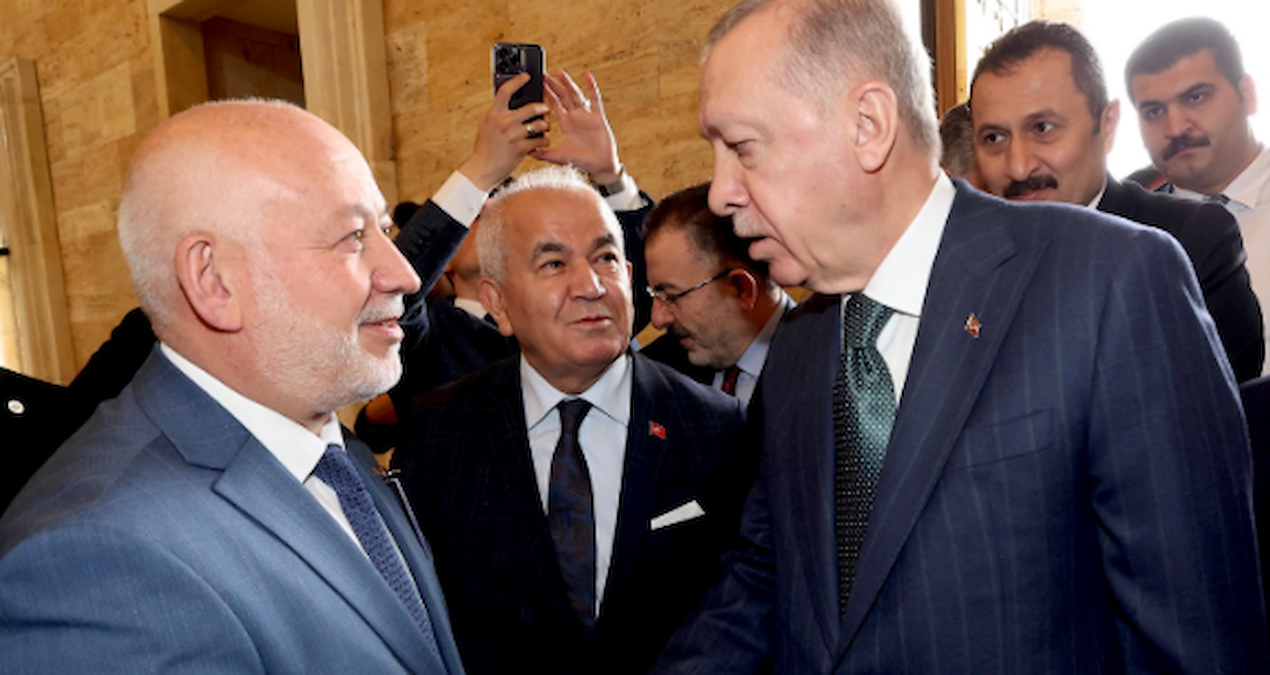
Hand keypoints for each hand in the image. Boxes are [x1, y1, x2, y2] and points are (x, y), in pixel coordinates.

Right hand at [457, 73, 551, 191]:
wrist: (482, 169)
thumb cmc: (485, 149)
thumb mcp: (487, 127)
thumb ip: (497, 115)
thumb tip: (507, 104)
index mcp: (493, 114)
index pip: (505, 91)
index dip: (517, 81)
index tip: (526, 76)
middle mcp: (503, 122)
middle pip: (530, 108)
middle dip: (542, 108)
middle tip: (546, 109)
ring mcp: (512, 135)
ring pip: (539, 125)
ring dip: (545, 127)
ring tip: (544, 129)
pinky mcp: (520, 148)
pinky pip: (540, 141)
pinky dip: (543, 141)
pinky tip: (541, 143)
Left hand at [532, 71, 622, 183]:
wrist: (599, 166)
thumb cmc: (581, 161)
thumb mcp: (559, 156)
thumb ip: (544, 154)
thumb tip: (528, 152)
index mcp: (566, 124)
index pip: (554, 105)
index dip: (548, 94)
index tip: (540, 84)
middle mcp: (575, 117)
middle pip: (563, 97)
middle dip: (554, 85)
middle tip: (545, 74)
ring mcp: (586, 116)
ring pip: (576, 95)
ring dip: (568, 84)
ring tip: (560, 73)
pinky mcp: (598, 117)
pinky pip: (595, 100)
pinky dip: (592, 87)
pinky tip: (588, 76)